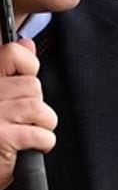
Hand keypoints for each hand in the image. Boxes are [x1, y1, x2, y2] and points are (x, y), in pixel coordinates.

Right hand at [0, 39, 57, 189]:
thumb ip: (10, 69)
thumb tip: (26, 42)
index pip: (12, 53)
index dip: (28, 67)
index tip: (24, 84)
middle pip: (33, 86)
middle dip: (35, 106)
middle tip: (20, 121)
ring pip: (40, 108)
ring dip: (41, 125)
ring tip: (25, 134)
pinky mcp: (1, 138)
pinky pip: (40, 133)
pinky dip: (42, 143)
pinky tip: (26, 148)